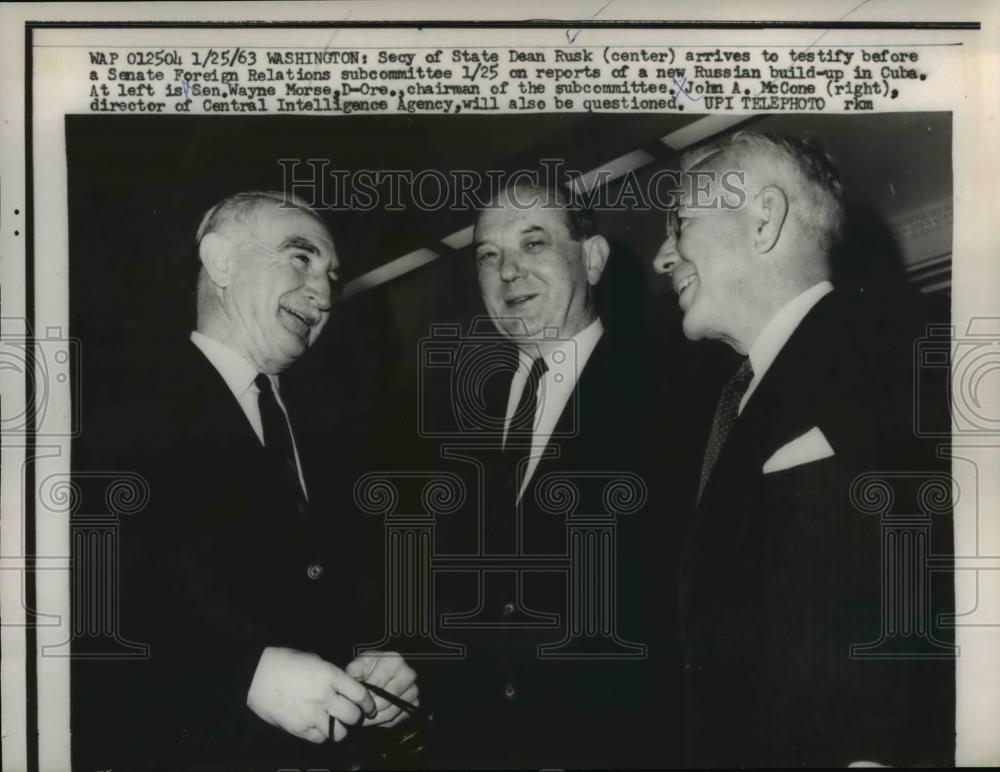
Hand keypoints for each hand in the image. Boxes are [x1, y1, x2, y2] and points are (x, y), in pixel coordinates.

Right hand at [247, 646, 375, 742]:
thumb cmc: (286, 662)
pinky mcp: (299, 728)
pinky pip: (320, 738)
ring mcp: (312, 714)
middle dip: (355, 717)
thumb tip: (347, 688)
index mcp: (331, 676)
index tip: (369, 708)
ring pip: (339, 732)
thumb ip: (333, 676)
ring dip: (339, 728)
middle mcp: (325, 696)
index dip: (368, 704)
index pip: (360, 694)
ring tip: (334, 722)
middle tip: (351, 715)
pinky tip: (318, 726)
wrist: (256, 675)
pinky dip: (322, 734)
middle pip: (353, 716)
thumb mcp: (316, 661)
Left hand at [346, 650, 418, 727]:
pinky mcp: (415, 703)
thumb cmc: (371, 666)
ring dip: (375, 719)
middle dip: (369, 709)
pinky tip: (375, 715)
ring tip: (363, 716)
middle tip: (357, 713)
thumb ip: (353, 673)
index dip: (364, 697)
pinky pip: (397, 719)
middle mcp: (408, 675)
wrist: (386, 668)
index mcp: (395, 661)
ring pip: (391, 713)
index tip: (354, 701)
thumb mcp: (359, 663)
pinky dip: (383, 721)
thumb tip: (351, 691)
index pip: (377, 686)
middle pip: (386, 701)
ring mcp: (414, 690)